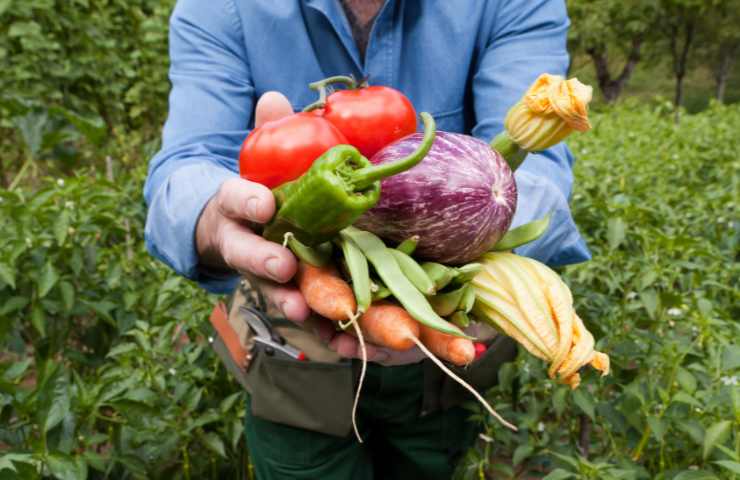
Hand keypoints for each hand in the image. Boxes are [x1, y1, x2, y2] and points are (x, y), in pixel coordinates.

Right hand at [195, 91, 399, 362]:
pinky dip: (326, 334)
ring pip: (273, 292)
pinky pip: (306, 318)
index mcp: (238, 205)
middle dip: (264, 263)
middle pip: (249, 255)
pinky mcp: (288, 296)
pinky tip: (350, 345)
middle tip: (283, 269)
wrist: (229, 232)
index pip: (235, 199)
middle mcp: (245, 244)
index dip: (247, 203)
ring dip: (291, 304)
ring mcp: (264, 275)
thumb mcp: (256, 159)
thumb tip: (275, 96)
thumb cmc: (253, 192)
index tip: (264, 205)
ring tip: (306, 313)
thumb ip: (267, 132)